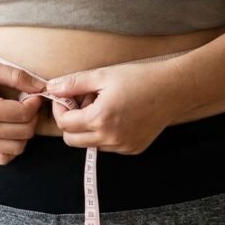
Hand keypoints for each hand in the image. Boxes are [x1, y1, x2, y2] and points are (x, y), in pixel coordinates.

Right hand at [0, 57, 47, 165]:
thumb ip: (15, 76)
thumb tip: (40, 87)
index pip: (23, 114)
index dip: (35, 103)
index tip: (34, 93)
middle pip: (24, 133)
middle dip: (33, 117)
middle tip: (27, 102)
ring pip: (17, 148)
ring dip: (25, 132)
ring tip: (19, 115)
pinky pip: (3, 158)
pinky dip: (13, 148)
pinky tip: (11, 130)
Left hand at [44, 61, 185, 154]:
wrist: (174, 89)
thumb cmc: (139, 78)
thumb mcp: (102, 75)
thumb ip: (73, 83)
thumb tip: (51, 88)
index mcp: (100, 119)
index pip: (64, 124)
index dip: (60, 109)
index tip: (67, 97)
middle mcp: (111, 139)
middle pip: (72, 140)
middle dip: (70, 122)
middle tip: (83, 102)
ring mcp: (123, 147)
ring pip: (89, 144)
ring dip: (87, 128)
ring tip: (102, 106)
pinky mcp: (133, 149)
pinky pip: (107, 146)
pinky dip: (104, 133)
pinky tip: (117, 115)